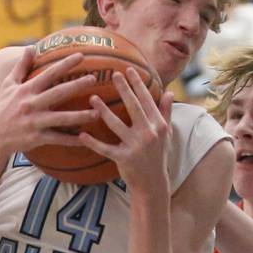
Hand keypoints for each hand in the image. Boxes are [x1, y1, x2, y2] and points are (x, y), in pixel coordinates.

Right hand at [0, 48, 100, 154]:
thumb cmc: (3, 108)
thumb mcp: (8, 85)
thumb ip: (21, 66)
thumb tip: (30, 47)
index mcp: (26, 90)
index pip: (48, 74)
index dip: (65, 64)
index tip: (81, 56)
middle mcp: (31, 104)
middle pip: (58, 93)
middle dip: (76, 85)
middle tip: (94, 79)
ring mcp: (34, 122)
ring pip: (61, 118)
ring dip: (80, 116)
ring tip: (97, 113)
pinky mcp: (36, 138)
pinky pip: (58, 139)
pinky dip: (72, 140)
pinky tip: (86, 139)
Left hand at [79, 68, 174, 189]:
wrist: (153, 183)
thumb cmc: (158, 155)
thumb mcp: (166, 134)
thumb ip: (166, 112)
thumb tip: (170, 93)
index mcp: (159, 125)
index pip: (147, 100)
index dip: (138, 84)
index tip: (129, 70)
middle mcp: (149, 133)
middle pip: (133, 107)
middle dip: (123, 88)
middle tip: (113, 73)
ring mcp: (136, 146)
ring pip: (116, 124)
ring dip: (103, 110)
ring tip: (92, 98)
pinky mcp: (124, 158)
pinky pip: (105, 148)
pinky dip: (93, 142)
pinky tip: (82, 134)